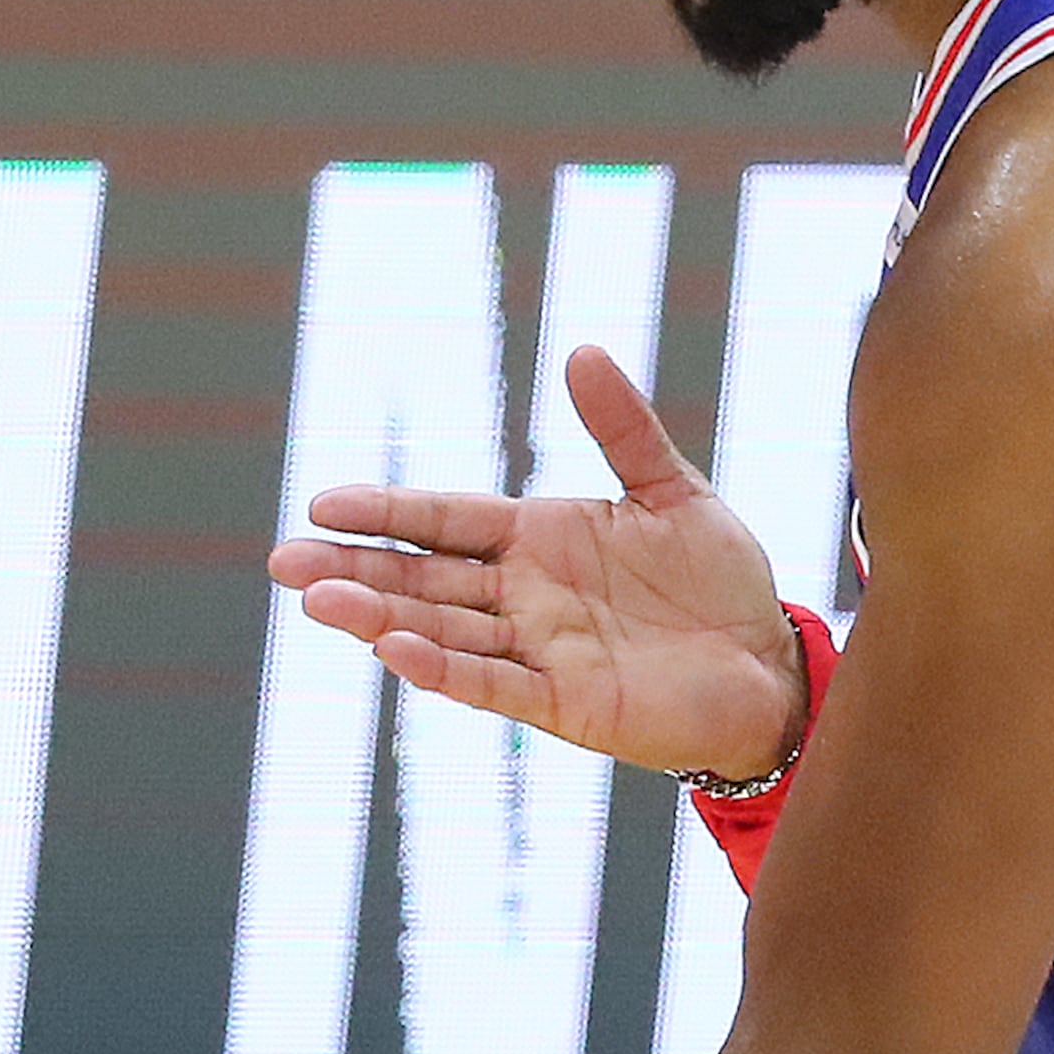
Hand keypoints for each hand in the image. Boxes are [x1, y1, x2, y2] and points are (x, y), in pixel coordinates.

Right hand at [270, 347, 808, 780]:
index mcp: (539, 540)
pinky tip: (396, 651)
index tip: (323, 502)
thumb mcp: (675, 491)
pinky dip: (446, 669)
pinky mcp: (568, 703)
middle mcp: (525, 597)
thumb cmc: (720, 583)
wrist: (771, 663)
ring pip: (443, 630)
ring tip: (320, 601)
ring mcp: (540, 651)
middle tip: (283, 562)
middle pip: (424, 578)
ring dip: (382, 616)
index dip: (388, 513)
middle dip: (355, 569)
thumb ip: (624, 429)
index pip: (446, 520)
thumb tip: (582, 351)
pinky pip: (496, 685)